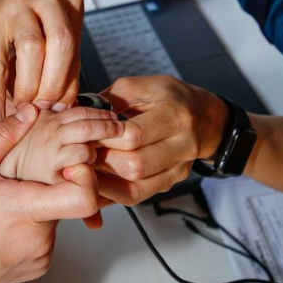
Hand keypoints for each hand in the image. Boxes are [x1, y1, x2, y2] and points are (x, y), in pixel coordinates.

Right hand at [0, 0, 83, 124]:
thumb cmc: (33, 9)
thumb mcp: (55, 23)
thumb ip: (64, 58)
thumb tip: (64, 104)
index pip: (74, 45)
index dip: (70, 81)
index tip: (62, 106)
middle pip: (59, 44)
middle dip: (54, 84)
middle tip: (45, 107)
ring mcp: (16, 2)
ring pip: (30, 49)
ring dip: (30, 87)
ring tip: (25, 107)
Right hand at [0, 104, 100, 282]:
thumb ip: (3, 136)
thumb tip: (30, 111)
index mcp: (23, 208)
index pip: (83, 196)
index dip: (85, 174)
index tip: (69, 162)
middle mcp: (38, 237)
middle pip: (67, 196)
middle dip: (48, 181)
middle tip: (15, 179)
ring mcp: (40, 255)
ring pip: (57, 214)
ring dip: (39, 202)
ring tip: (4, 202)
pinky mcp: (38, 266)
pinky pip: (47, 234)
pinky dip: (33, 223)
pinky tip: (4, 221)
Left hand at [95, 76, 227, 204]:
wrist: (203, 117)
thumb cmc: (169, 97)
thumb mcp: (141, 86)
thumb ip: (110, 98)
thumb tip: (79, 112)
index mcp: (174, 115)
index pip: (135, 135)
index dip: (105, 137)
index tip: (86, 133)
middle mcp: (182, 146)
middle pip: (135, 166)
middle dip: (102, 161)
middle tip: (82, 153)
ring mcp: (179, 169)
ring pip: (136, 188)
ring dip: (105, 182)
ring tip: (86, 169)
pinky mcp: (171, 183)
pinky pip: (138, 196)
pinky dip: (113, 193)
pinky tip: (97, 182)